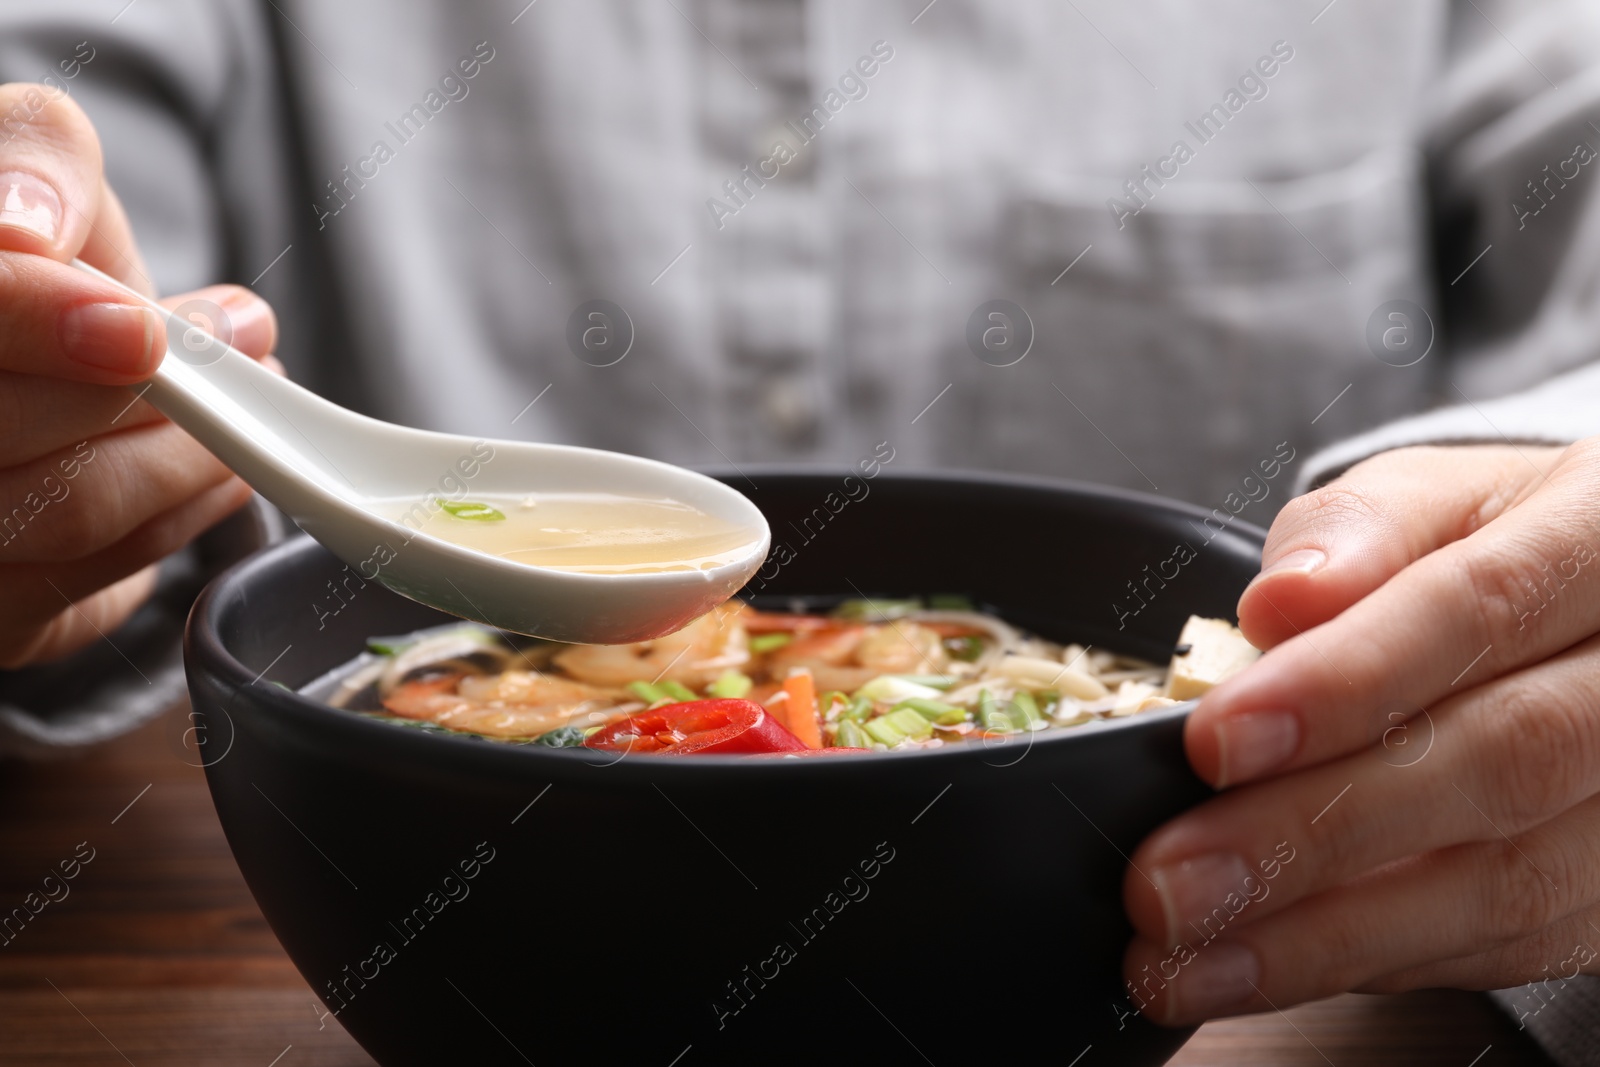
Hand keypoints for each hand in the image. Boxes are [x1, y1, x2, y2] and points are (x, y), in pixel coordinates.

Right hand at [0, 83, 278, 667]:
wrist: (36, 348)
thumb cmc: (34, 251)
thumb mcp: (31, 166)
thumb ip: (35, 159)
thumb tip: (31, 226)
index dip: (36, 322)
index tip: (141, 329)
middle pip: (5, 427)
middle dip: (148, 387)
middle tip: (243, 331)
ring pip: (63, 509)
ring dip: (188, 451)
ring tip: (252, 388)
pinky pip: (95, 576)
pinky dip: (179, 512)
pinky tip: (218, 463)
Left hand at [1121, 442, 1599, 1024]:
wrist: (1598, 616)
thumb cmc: (1496, 546)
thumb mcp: (1432, 498)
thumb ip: (1356, 535)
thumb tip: (1278, 605)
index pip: (1477, 608)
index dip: (1342, 682)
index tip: (1213, 740)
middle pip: (1501, 763)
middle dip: (1315, 831)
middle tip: (1171, 879)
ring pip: (1509, 883)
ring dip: (1328, 935)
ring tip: (1189, 956)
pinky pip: (1508, 943)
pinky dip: (1374, 958)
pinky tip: (1267, 963)